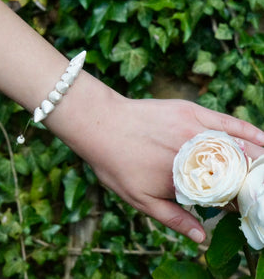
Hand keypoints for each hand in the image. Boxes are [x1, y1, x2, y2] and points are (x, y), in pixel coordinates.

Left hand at [73, 97, 263, 242]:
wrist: (100, 125)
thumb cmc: (115, 163)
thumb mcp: (138, 199)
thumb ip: (172, 218)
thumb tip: (201, 236)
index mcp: (185, 181)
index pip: (225, 196)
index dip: (239, 203)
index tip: (245, 206)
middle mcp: (195, 155)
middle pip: (236, 172)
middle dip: (252, 182)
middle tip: (257, 190)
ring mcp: (194, 130)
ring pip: (237, 147)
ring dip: (256, 160)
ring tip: (262, 170)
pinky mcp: (190, 111)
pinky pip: (227, 121)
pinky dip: (248, 131)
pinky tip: (262, 140)